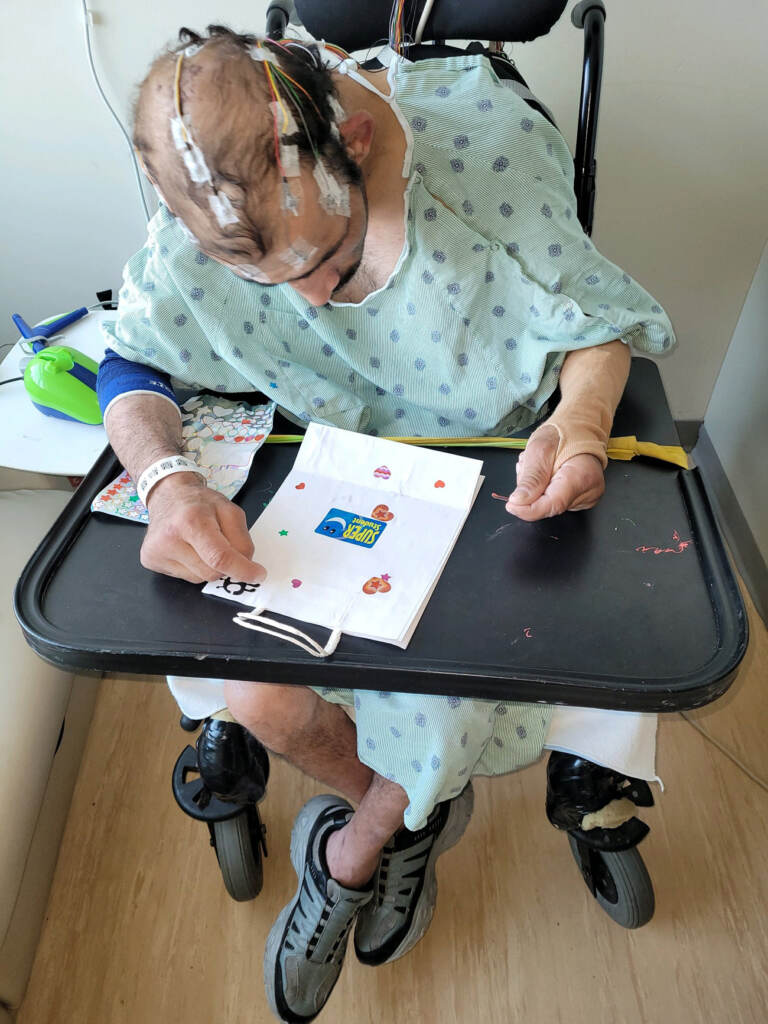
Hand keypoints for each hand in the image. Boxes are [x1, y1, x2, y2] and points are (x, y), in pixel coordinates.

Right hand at [140, 473, 266, 583]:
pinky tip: (187, 548)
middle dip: (225, 564)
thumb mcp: (230, 510)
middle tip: (219, 543)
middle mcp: (169, 538)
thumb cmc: (199, 502)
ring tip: (200, 544)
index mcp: (191, 521)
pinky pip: (185, 578)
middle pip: (212, 572)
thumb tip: (245, 565)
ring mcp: (156, 552)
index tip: (258, 575)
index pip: (220, 557)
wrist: (167, 494)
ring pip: (199, 579)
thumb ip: (242, 538)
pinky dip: (193, 567)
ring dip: (208, 566)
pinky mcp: (150, 560)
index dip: (242, 570)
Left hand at [505, 423, 605, 521]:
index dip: (528, 509)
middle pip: (550, 506)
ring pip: (550, 505)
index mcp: (582, 477)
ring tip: (539, 468)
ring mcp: (587, 497)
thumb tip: (519, 501)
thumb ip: (531, 478)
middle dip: (531, 493)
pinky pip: (555, 502)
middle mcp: (589, 491)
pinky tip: (545, 475)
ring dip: (536, 491)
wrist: (575, 431)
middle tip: (527, 468)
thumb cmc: (561, 435)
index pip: (552, 505)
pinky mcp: (581, 500)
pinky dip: (544, 491)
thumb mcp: (539, 449)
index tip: (511, 504)